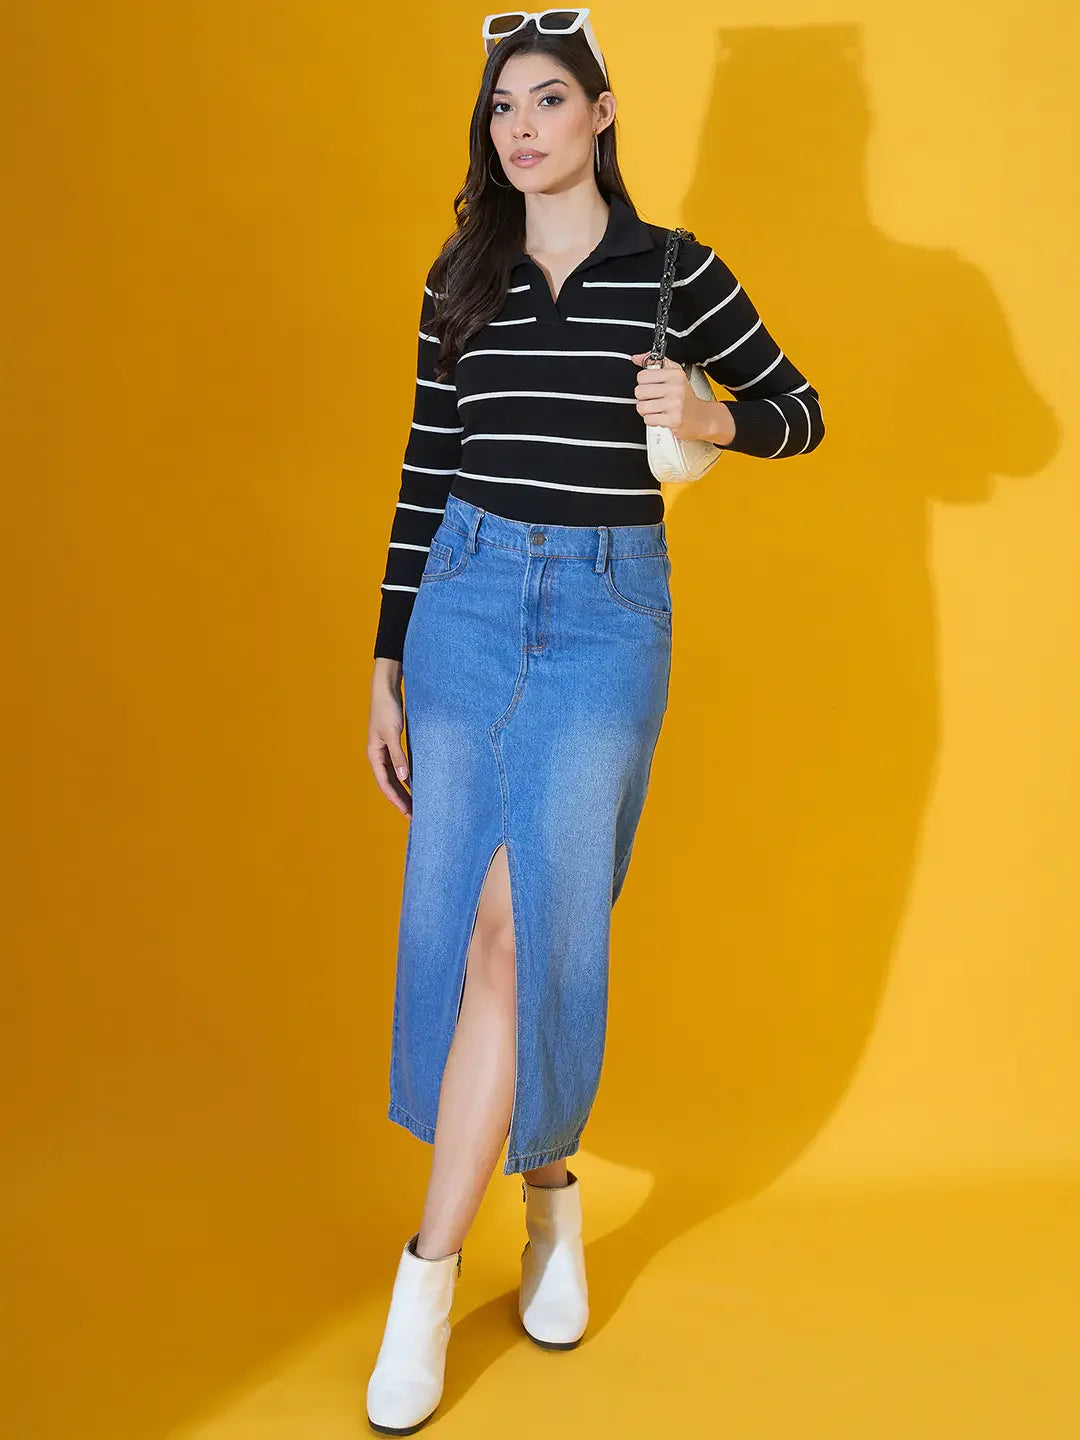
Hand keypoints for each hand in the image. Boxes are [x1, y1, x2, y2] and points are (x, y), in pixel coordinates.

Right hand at [368, 660, 411, 817]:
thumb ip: (398, 755)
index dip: (396, 800)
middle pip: (389, 784)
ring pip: (394, 776)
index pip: (385, 784)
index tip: (407, 813)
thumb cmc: (386, 709)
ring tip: (416, 804)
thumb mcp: (393, 733)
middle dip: (401, 799)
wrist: (385, 689)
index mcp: (374, 755)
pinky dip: (406, 776)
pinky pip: (399, 766)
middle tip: (414, 815)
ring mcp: (385, 750)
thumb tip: (404, 777)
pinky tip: (415, 783)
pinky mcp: (392, 744)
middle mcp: (378, 755)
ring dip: (404, 790)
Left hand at [631, 352, 734, 444]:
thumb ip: (655, 363)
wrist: (701, 416)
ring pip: (642, 407)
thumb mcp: (674, 374)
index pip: (642, 376)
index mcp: (675, 375)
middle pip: (639, 392)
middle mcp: (676, 388)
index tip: (652, 385)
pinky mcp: (673, 420)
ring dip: (646, 410)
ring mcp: (675, 405)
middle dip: (643, 398)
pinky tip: (661, 416)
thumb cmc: (685, 396)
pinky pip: (648, 420)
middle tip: (653, 399)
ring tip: (656, 408)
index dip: (644, 382)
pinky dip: (652, 420)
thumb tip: (637, 358)